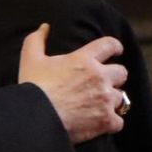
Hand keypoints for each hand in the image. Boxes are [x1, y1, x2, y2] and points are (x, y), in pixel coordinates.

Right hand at [18, 23, 127, 143]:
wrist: (36, 119)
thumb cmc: (34, 88)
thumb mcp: (30, 59)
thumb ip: (36, 40)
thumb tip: (44, 28)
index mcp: (84, 59)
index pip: (109, 45)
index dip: (115, 47)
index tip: (116, 51)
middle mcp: (99, 77)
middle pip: (121, 72)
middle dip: (114, 77)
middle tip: (103, 83)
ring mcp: (105, 100)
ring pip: (120, 98)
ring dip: (111, 101)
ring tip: (100, 106)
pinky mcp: (105, 121)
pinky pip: (118, 122)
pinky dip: (111, 123)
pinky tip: (102, 123)